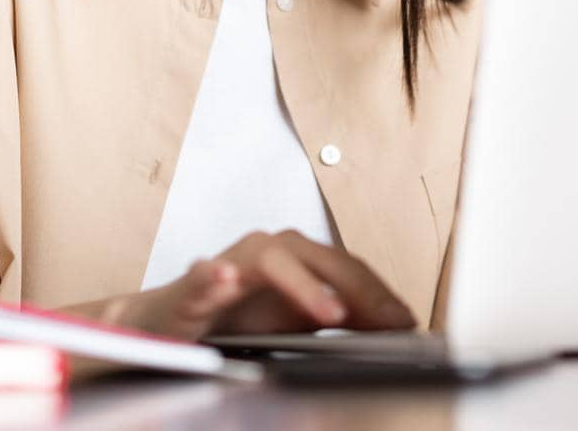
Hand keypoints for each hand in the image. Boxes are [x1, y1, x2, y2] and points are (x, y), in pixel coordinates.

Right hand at [122, 230, 416, 339]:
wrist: (171, 322)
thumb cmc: (236, 316)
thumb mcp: (297, 320)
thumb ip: (341, 316)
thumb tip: (392, 324)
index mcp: (297, 258)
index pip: (347, 267)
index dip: (379, 292)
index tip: (406, 321)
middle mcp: (269, 252)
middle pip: (319, 258)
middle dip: (357, 289)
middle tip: (386, 320)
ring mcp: (231, 264)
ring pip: (270, 260)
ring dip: (302, 285)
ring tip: (330, 313)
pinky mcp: (192, 285)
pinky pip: (203, 276)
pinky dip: (213, 277)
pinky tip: (224, 280)